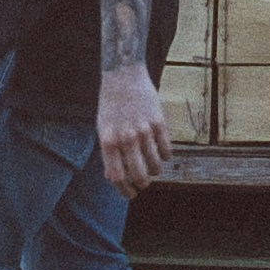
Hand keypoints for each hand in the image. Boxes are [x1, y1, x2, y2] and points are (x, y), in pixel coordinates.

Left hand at [98, 66, 172, 194]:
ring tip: (152, 164)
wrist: (123, 75)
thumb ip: (108, 154)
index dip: (125, 191)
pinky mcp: (159, 122)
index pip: (117, 177)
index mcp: (108, 141)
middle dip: (143, 184)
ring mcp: (144, 130)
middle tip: (144, 182)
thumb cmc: (111, 105)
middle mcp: (126, 138)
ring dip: (155, 170)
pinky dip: (164, 156)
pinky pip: (167, 151)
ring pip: (156, 166)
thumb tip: (114, 179)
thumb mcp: (103, 129)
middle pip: (140, 176)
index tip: (131, 194)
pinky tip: (160, 150)